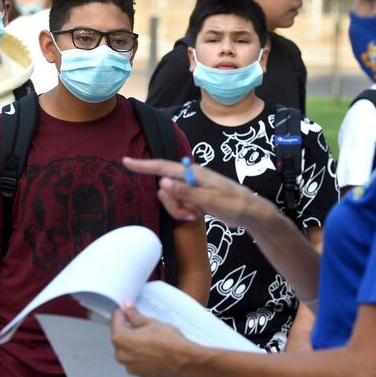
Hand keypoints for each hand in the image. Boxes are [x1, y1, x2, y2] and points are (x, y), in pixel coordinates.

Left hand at [111, 304, 201, 376]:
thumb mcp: (150, 322)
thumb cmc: (168, 341)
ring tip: (146, 336)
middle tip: (137, 321)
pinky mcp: (139, 373)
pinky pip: (134, 360)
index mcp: (121, 339)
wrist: (183, 359)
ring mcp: (130, 366)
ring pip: (126, 350)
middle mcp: (121, 355)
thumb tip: (128, 308)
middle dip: (126, 328)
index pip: (115, 321)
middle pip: (118, 337)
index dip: (121, 313)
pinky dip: (138, 354)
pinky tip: (149, 348)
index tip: (125, 309)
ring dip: (132, 342)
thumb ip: (135, 316)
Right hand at [122, 157, 274, 227]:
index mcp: (192, 172)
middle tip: (191, 212)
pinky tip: (199, 215)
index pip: (162, 167)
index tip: (125, 161)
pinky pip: (180, 206)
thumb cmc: (233, 203)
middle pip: (165, 190)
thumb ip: (184, 191)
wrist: (250, 213)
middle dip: (173, 204)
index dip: (143, 165)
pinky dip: (186, 213)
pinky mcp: (194, 198)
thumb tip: (162, 183)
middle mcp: (189, 177)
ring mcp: (192, 188)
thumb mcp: (208, 199)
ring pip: (171, 200)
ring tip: (197, 214)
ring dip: (180, 210)